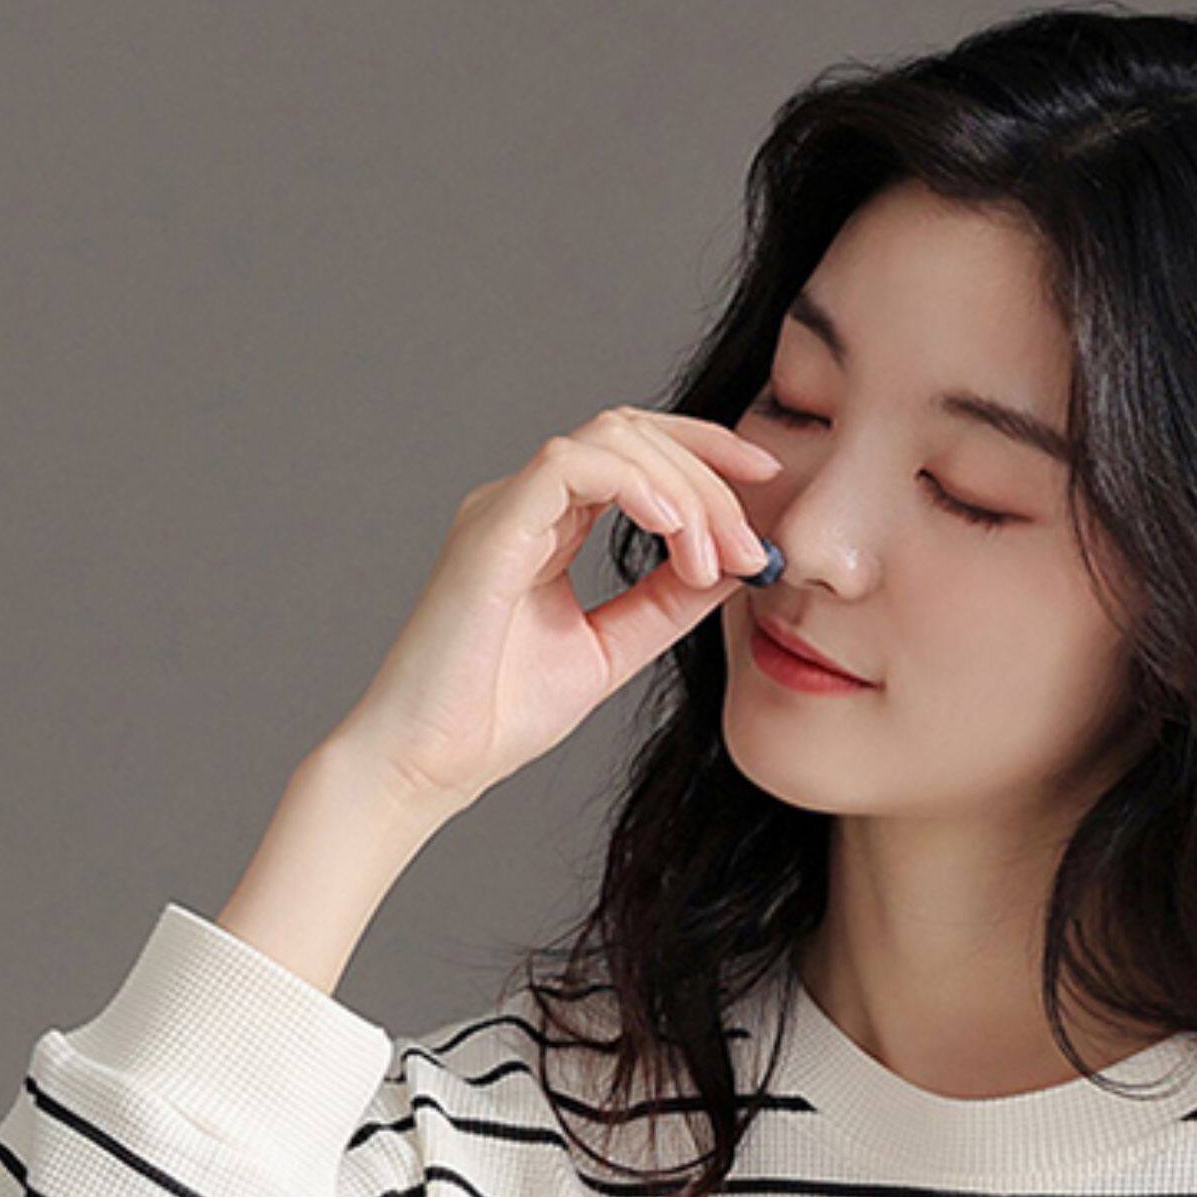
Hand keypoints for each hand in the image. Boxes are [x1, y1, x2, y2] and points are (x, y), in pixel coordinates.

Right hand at [329, 405, 783, 818]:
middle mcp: (525, 502)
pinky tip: (675, 533)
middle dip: (710, 477)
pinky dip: (636, 486)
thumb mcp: (609, 650)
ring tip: (716, 557)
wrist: (429, 763)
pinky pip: (570, 466)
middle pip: (634, 433)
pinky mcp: (491, 528)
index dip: (706, 454)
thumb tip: (734, 567)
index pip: (636, 452)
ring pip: (612, 438)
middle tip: (751, 548)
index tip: (767, 487)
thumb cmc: (495, 716)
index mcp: (549, 523)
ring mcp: (504, 507)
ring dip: (684, 488)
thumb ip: (665, 604)